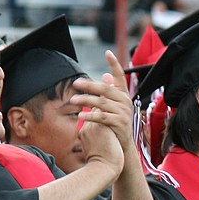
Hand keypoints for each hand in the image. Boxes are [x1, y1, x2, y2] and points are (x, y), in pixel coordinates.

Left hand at [71, 51, 136, 165]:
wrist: (122, 147)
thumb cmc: (116, 125)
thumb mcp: (114, 107)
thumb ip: (110, 92)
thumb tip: (105, 76)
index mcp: (123, 95)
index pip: (120, 76)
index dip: (114, 64)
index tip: (108, 53)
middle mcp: (125, 102)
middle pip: (105, 89)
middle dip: (89, 85)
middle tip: (75, 83)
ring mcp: (123, 112)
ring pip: (101, 103)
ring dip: (86, 101)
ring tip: (73, 100)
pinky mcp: (119, 123)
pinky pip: (101, 117)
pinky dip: (89, 116)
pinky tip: (79, 116)